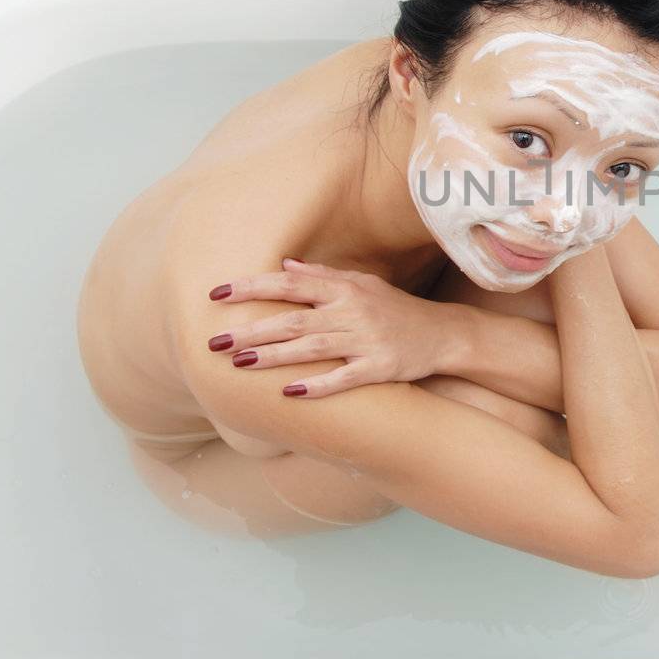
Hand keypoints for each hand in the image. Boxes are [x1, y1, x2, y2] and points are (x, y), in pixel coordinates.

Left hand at [207, 257, 451, 397]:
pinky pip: (344, 378)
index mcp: (344, 289)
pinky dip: (318, 385)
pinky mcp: (379, 367)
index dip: (252, 288)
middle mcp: (352, 312)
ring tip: (240, 363)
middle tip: (215, 340)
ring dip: (274, 356)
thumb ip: (324, 277)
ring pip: (312, 347)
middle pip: (293, 319)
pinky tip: (291, 392)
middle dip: (252, 329)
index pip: (290, 284)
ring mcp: (366, 340)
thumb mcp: (363, 284)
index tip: (217, 294)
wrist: (442, 334)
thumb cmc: (396, 309)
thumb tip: (285, 266)